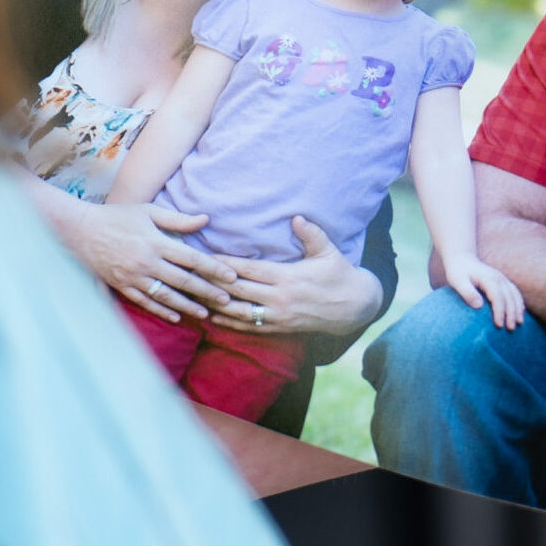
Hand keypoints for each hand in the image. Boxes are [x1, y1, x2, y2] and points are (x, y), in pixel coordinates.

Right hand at [66, 201, 228, 324]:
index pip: (192, 258)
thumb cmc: (117, 217)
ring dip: (188, 306)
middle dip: (207, 291)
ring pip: (166, 296)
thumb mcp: (148, 211)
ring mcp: (133, 277)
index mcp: (156, 242)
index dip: (214, 269)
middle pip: (183, 281)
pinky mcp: (122, 286)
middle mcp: (147, 262)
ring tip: (206, 313)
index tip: (231, 277)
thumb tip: (205, 219)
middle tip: (227, 300)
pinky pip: (145, 302)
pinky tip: (176, 317)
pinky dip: (161, 311)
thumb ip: (178, 219)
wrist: (80, 231)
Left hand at [201, 216, 383, 339]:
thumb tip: (296, 217)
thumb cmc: (339, 274)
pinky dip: (230, 323)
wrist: (354, 307)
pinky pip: (250, 327)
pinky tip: (213, 317)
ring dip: (217, 304)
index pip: (249, 269)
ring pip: (240, 312)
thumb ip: (311, 234)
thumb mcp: (329, 251)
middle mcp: (280, 298)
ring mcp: (279, 315)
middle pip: (238, 291)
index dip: (225, 264)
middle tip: (191, 274)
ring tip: (196, 297)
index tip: (205, 256)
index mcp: (289, 277)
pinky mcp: (281, 328)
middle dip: (213, 283)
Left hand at [443, 255, 524, 329]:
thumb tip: (479, 306)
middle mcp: (499, 278)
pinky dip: (519, 302)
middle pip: (509, 297)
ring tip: (519, 323)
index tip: (499, 325)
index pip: (497, 297)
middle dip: (511, 313)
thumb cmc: (458, 272)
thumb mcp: (457, 281)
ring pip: (515, 294)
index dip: (499, 311)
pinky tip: (519, 313)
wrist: (462, 259)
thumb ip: (467, 293)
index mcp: (488, 278)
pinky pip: (515, 292)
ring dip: (518, 309)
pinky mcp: (503, 281)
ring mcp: (502, 279)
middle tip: (510, 329)